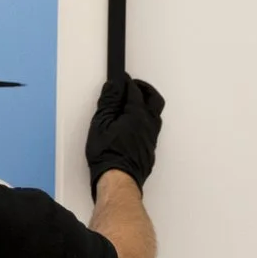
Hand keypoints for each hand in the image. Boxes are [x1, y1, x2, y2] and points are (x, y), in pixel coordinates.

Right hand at [86, 75, 163, 189]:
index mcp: (137, 115)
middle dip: (144, 88)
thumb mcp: (100, 123)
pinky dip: (147, 117)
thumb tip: (113, 86)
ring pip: (156, 113)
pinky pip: (153, 126)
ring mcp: (152, 136)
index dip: (127, 82)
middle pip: (154, 98)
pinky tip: (137, 122)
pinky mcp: (150, 147)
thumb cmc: (108, 154)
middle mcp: (149, 123)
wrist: (118, 178)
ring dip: (147, 103)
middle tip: (134, 85)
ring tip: (136, 102)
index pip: (135, 91)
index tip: (121, 78)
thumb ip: (108, 102)